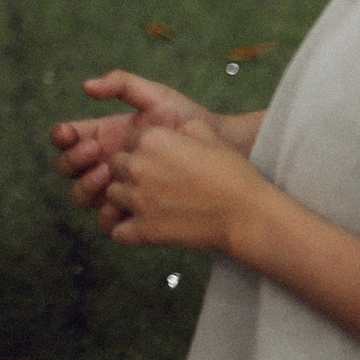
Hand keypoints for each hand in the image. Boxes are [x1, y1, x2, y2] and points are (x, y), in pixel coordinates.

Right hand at [51, 70, 216, 218]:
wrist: (222, 147)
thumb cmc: (188, 119)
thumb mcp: (155, 96)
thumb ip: (121, 84)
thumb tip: (85, 87)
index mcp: (104, 136)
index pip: (68, 138)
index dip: (63, 137)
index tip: (71, 133)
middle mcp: (104, 163)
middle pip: (67, 169)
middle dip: (74, 159)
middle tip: (97, 150)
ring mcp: (118, 188)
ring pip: (81, 197)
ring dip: (87, 185)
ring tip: (110, 172)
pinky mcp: (134, 212)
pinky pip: (108, 223)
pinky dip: (107, 215)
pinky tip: (121, 203)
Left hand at [103, 120, 276, 254]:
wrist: (248, 215)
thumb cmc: (233, 174)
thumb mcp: (210, 135)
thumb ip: (183, 127)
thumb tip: (175, 128)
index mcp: (151, 140)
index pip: (129, 140)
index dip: (143, 150)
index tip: (161, 161)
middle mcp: (137, 166)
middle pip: (115, 165)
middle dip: (130, 172)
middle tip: (156, 184)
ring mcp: (137, 199)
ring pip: (112, 195)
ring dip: (126, 199)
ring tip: (151, 205)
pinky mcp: (143, 230)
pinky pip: (118, 231)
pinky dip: (128, 232)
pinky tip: (144, 229)